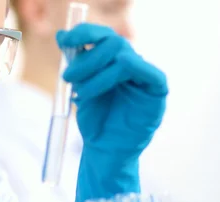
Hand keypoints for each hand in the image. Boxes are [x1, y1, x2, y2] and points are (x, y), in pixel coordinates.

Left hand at [56, 23, 167, 201]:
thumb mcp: (80, 88)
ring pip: (123, 55)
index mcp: (113, 60)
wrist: (105, 151)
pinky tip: (107, 80)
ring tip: (80, 93)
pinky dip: (122, 73)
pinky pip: (146, 71)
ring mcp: (145, 75)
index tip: (63, 40)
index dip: (83, 33)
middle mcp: (131, 63)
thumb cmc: (95, 122)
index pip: (102, 36)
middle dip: (87, 57)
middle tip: (68, 77)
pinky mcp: (157, 89)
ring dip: (96, 71)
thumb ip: (76, 63)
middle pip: (113, 41)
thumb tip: (61, 34)